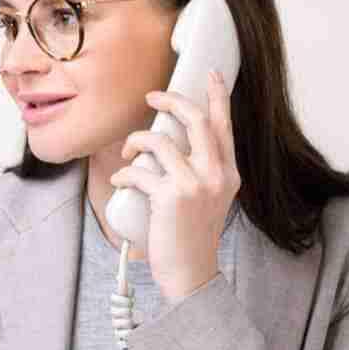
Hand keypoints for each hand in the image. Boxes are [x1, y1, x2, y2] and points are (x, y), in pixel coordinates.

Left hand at [109, 71, 240, 299]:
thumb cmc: (193, 237)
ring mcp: (194, 185)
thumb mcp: (210, 199)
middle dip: (170, 101)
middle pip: (195, 119)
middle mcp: (216, 175)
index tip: (211, 74)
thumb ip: (201, 170)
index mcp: (228, 173)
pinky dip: (123, 174)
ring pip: (160, 141)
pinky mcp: (169, 197)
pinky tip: (120, 182)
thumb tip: (173, 142)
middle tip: (152, 97)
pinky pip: (139, 171)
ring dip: (136, 141)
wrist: (191, 274)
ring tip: (128, 152)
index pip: (224, 126)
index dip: (218, 96)